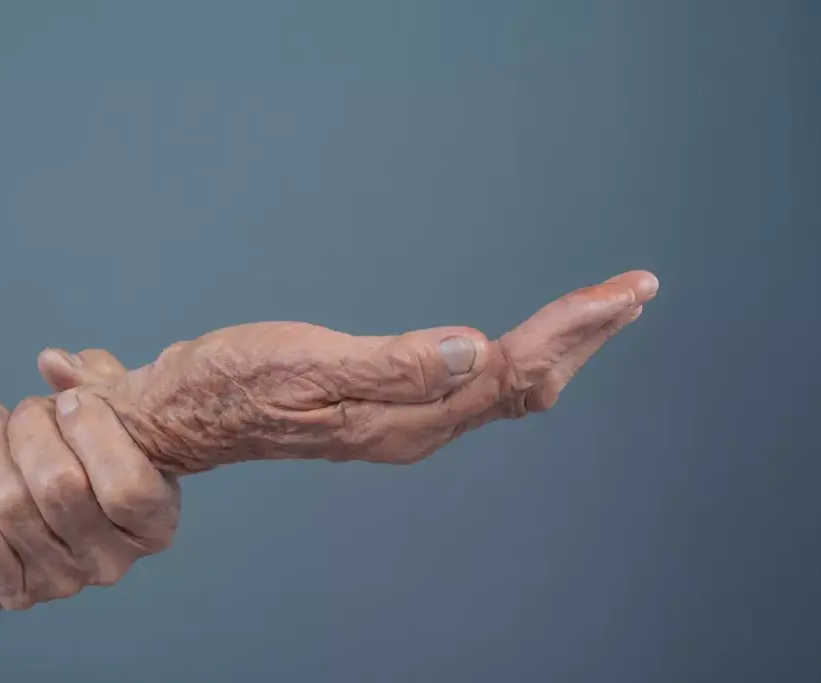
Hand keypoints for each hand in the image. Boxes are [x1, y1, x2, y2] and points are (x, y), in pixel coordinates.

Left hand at [0, 349, 180, 609]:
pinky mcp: (20, 592)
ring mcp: (67, 582)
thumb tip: (53, 363)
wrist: (56, 505)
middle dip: (35, 430)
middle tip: (28, 405)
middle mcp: (117, 561)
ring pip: (13, 506)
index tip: (73, 400)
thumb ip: (97, 380)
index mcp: (158, 521)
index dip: (96, 434)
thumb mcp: (116, 410)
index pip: (129, 488)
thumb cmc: (96, 450)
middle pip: (62, 489)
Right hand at [92, 270, 658, 473]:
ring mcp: (407, 422)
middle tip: (636, 289)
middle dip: (584, 335)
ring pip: (509, 387)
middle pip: (526, 383)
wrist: (185, 415)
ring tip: (606, 310)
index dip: (573, 330)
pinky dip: (522, 355)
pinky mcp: (393, 408)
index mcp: (405, 419)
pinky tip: (531, 342)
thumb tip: (476, 350)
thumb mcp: (306, 367)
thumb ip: (392, 365)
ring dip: (561, 347)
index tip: (625, 292)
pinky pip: (480, 387)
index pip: (512, 372)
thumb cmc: (234, 385)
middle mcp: (418, 428)